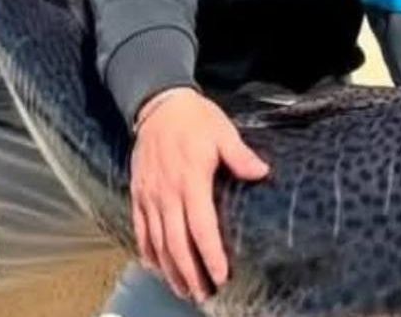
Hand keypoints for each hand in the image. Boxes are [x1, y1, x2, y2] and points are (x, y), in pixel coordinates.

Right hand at [130, 87, 269, 301]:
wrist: (158, 104)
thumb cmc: (196, 119)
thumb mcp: (223, 132)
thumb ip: (240, 155)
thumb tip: (262, 172)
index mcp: (191, 180)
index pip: (201, 227)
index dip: (210, 254)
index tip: (220, 275)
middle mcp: (167, 193)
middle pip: (176, 243)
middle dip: (189, 273)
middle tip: (202, 295)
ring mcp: (149, 195)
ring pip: (157, 241)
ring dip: (169, 269)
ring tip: (182, 290)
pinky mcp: (138, 193)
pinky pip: (140, 228)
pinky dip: (147, 251)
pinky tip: (156, 267)